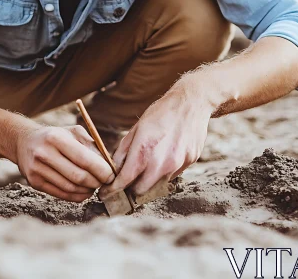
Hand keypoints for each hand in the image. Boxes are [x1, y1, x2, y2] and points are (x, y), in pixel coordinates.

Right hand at [15, 125, 115, 201]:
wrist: (24, 142)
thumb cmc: (55, 136)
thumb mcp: (73, 132)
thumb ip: (91, 146)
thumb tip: (109, 165)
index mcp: (56, 138)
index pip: (84, 159)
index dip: (101, 170)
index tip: (111, 175)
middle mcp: (44, 154)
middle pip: (78, 176)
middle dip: (96, 182)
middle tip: (105, 182)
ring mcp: (37, 170)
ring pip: (70, 188)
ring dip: (88, 190)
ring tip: (95, 186)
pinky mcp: (34, 183)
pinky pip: (61, 194)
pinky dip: (77, 196)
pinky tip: (84, 191)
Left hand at [99, 83, 211, 199]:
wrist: (190, 103)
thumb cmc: (161, 113)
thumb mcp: (136, 128)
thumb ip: (124, 151)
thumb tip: (115, 170)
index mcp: (143, 150)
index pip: (125, 181)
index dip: (113, 189)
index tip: (106, 193)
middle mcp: (161, 162)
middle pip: (141, 191)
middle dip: (132, 187)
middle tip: (128, 180)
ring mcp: (177, 164)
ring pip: (158, 185)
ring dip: (150, 179)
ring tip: (151, 161)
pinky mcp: (189, 163)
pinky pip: (173, 175)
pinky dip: (165, 171)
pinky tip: (166, 154)